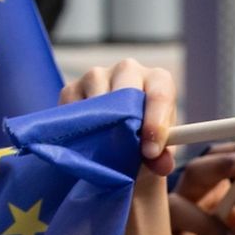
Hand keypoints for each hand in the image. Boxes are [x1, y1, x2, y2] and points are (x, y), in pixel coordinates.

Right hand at [62, 58, 176, 175]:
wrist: (115, 139)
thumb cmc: (143, 140)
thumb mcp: (158, 151)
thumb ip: (162, 158)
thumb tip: (162, 164)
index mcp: (158, 80)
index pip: (160, 95)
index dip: (155, 124)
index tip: (151, 152)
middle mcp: (128, 69)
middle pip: (126, 90)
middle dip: (126, 122)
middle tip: (124, 151)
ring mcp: (97, 75)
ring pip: (98, 98)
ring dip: (101, 128)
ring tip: (104, 151)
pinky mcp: (71, 88)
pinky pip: (73, 108)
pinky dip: (78, 128)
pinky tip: (84, 142)